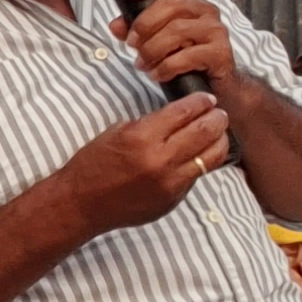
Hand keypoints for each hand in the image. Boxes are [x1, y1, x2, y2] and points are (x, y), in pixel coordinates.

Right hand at [58, 94, 230, 234]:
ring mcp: (170, 182)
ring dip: (219, 140)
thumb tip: (178, 117)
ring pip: (212, 156)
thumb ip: (150, 125)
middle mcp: (160, 159)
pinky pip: (198, 175)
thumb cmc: (93, 165)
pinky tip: (200, 154)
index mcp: (142, 137)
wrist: (82, 203)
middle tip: (219, 112)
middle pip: (205, 131)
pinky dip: (203, 161)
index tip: (206, 98)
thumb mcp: (117, 133)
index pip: (184, 112)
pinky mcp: (174, 198)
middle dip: (217, 117)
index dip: (200, 101)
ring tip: (218, 133)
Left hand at [110, 0, 238, 96]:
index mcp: (188, 1)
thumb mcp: (155, 39)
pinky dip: (165, 67)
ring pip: (177, 30)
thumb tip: (115, 25)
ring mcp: (215, 30)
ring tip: (143, 63)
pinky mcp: (220, 52)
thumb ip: (134, 29)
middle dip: (144, 24)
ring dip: (152, 49)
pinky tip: (158, 74)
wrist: (213, 83)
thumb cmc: (183, 55)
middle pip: (171, 3)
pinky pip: (187, 56)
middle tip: (132, 43)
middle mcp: (205, 10)